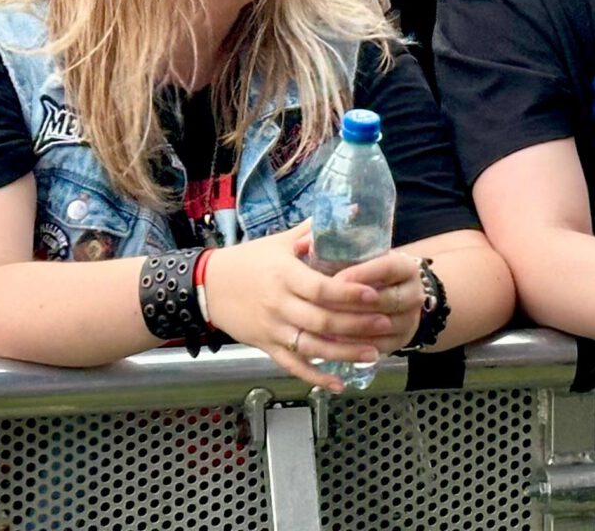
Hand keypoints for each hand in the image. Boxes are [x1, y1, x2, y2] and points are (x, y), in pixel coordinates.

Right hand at [199, 224, 420, 392]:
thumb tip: (349, 212)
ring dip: (344, 354)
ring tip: (373, 353)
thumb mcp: (279, 242)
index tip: (374, 294)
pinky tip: (338, 383)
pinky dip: (315, 377)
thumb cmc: (249, 260)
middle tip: (385, 323)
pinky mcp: (266, 347)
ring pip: (312, 347)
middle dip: (356, 325)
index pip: (320, 287)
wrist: (209, 286)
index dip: (348, 293)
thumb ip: (313, 230)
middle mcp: (279, 304)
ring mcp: (273, 329)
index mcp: (284, 275)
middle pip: (322, 321)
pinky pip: (293, 366)